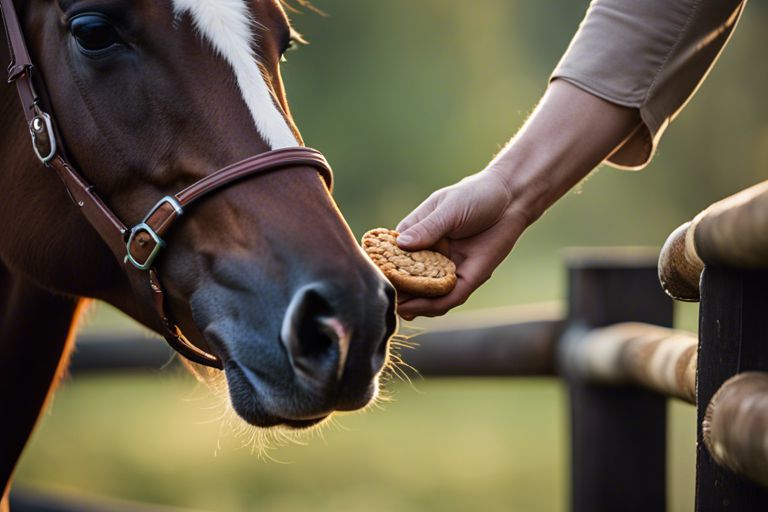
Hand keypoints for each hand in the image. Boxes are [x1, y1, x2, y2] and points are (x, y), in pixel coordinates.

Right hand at [394, 80, 641, 319]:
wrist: (511, 198)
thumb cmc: (476, 195)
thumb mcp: (449, 208)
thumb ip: (428, 227)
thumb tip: (401, 244)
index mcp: (417, 236)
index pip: (394, 256)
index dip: (384, 269)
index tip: (373, 280)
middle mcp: (430, 255)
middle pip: (409, 279)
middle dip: (398, 293)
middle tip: (386, 303)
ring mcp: (448, 268)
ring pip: (427, 293)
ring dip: (415, 304)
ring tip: (402, 310)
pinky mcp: (469, 277)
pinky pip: (450, 296)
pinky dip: (436, 303)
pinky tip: (424, 308)